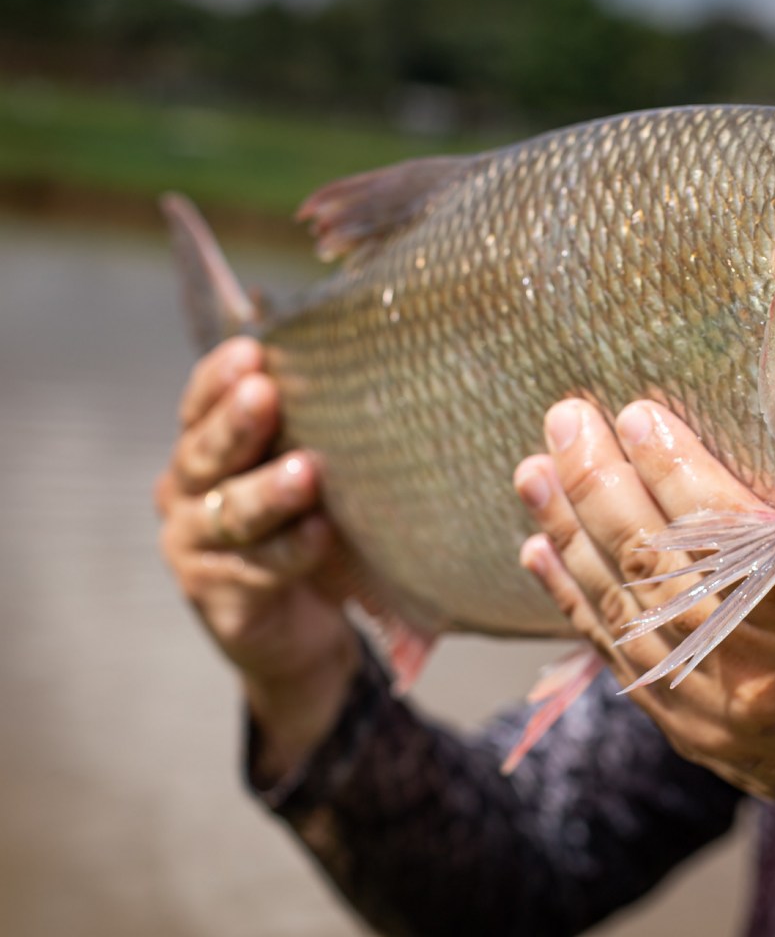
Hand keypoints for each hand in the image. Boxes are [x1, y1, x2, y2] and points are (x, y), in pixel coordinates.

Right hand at [155, 338, 359, 779]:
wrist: (298, 630)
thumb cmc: (307, 527)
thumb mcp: (310, 473)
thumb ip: (319, 433)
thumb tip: (383, 372)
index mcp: (204, 447)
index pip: (201, 402)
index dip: (221, 377)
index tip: (253, 351)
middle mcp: (185, 490)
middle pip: (204, 451)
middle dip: (237, 423)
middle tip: (265, 395)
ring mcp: (193, 545)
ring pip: (230, 512)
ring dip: (269, 491)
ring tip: (306, 472)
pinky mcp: (216, 593)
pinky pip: (257, 568)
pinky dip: (293, 550)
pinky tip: (322, 535)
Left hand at [514, 399, 774, 906]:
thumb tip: (734, 424)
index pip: (725, 528)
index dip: (669, 467)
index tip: (633, 411)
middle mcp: (766, 661)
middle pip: (657, 566)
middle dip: (598, 486)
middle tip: (566, 422)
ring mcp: (721, 706)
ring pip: (622, 610)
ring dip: (568, 536)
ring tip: (534, 473)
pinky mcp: (691, 732)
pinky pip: (618, 656)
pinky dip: (573, 598)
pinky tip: (540, 548)